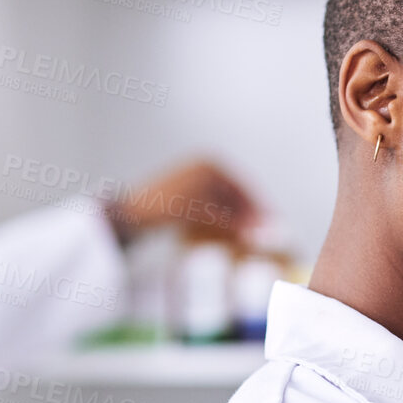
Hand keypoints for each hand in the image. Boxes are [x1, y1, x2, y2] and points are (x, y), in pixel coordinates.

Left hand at [108, 159, 260, 245]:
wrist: (130, 214)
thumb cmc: (166, 207)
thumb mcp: (205, 214)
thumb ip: (234, 223)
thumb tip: (261, 233)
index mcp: (211, 165)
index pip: (245, 188)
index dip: (260, 208)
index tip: (272, 225)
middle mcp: (205, 168)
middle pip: (236, 195)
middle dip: (250, 216)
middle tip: (263, 235)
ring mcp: (195, 179)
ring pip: (224, 202)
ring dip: (237, 220)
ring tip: (249, 238)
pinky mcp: (187, 194)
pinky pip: (212, 206)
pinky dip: (222, 219)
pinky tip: (228, 233)